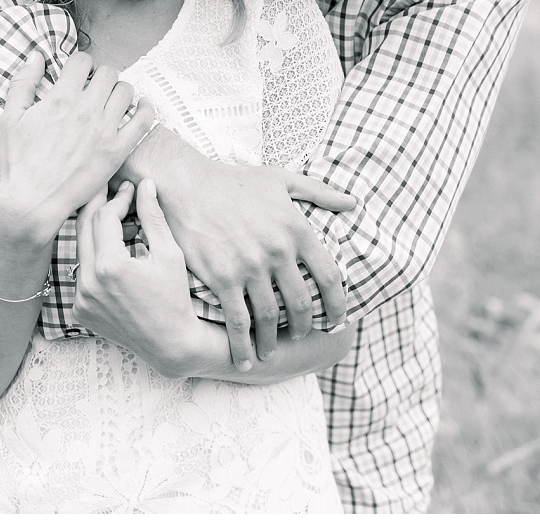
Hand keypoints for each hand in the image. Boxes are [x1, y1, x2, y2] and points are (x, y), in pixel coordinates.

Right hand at [0, 52, 157, 241]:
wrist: (33, 201)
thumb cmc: (19, 162)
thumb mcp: (11, 117)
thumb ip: (22, 83)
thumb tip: (36, 56)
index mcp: (60, 98)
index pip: (82, 61)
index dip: (80, 65)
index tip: (78, 76)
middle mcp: (86, 109)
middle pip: (107, 72)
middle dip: (100, 77)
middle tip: (94, 90)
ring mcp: (105, 130)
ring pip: (126, 90)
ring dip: (119, 91)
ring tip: (111, 102)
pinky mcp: (118, 150)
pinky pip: (144, 119)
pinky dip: (145, 109)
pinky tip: (139, 109)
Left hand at [73, 180, 203, 376]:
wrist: (171, 345)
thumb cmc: (176, 298)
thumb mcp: (169, 254)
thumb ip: (152, 216)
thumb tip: (144, 183)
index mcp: (109, 266)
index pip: (103, 216)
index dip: (118, 197)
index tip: (131, 188)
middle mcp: (88, 283)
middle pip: (83, 227)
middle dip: (98, 204)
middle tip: (111, 188)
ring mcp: (80, 299)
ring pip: (82, 250)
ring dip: (97, 232)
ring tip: (119, 221)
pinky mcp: (79, 310)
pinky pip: (82, 273)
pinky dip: (95, 259)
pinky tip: (115, 253)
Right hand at [146, 140, 350, 368]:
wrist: (187, 186)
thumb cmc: (234, 182)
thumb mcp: (281, 180)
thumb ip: (319, 192)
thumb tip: (352, 203)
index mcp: (296, 229)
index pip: (329, 276)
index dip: (338, 304)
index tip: (338, 319)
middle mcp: (277, 251)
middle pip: (302, 303)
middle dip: (304, 326)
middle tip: (300, 335)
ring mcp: (250, 268)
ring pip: (270, 317)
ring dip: (272, 340)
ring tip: (271, 351)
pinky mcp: (223, 279)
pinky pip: (238, 321)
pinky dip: (242, 345)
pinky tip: (245, 359)